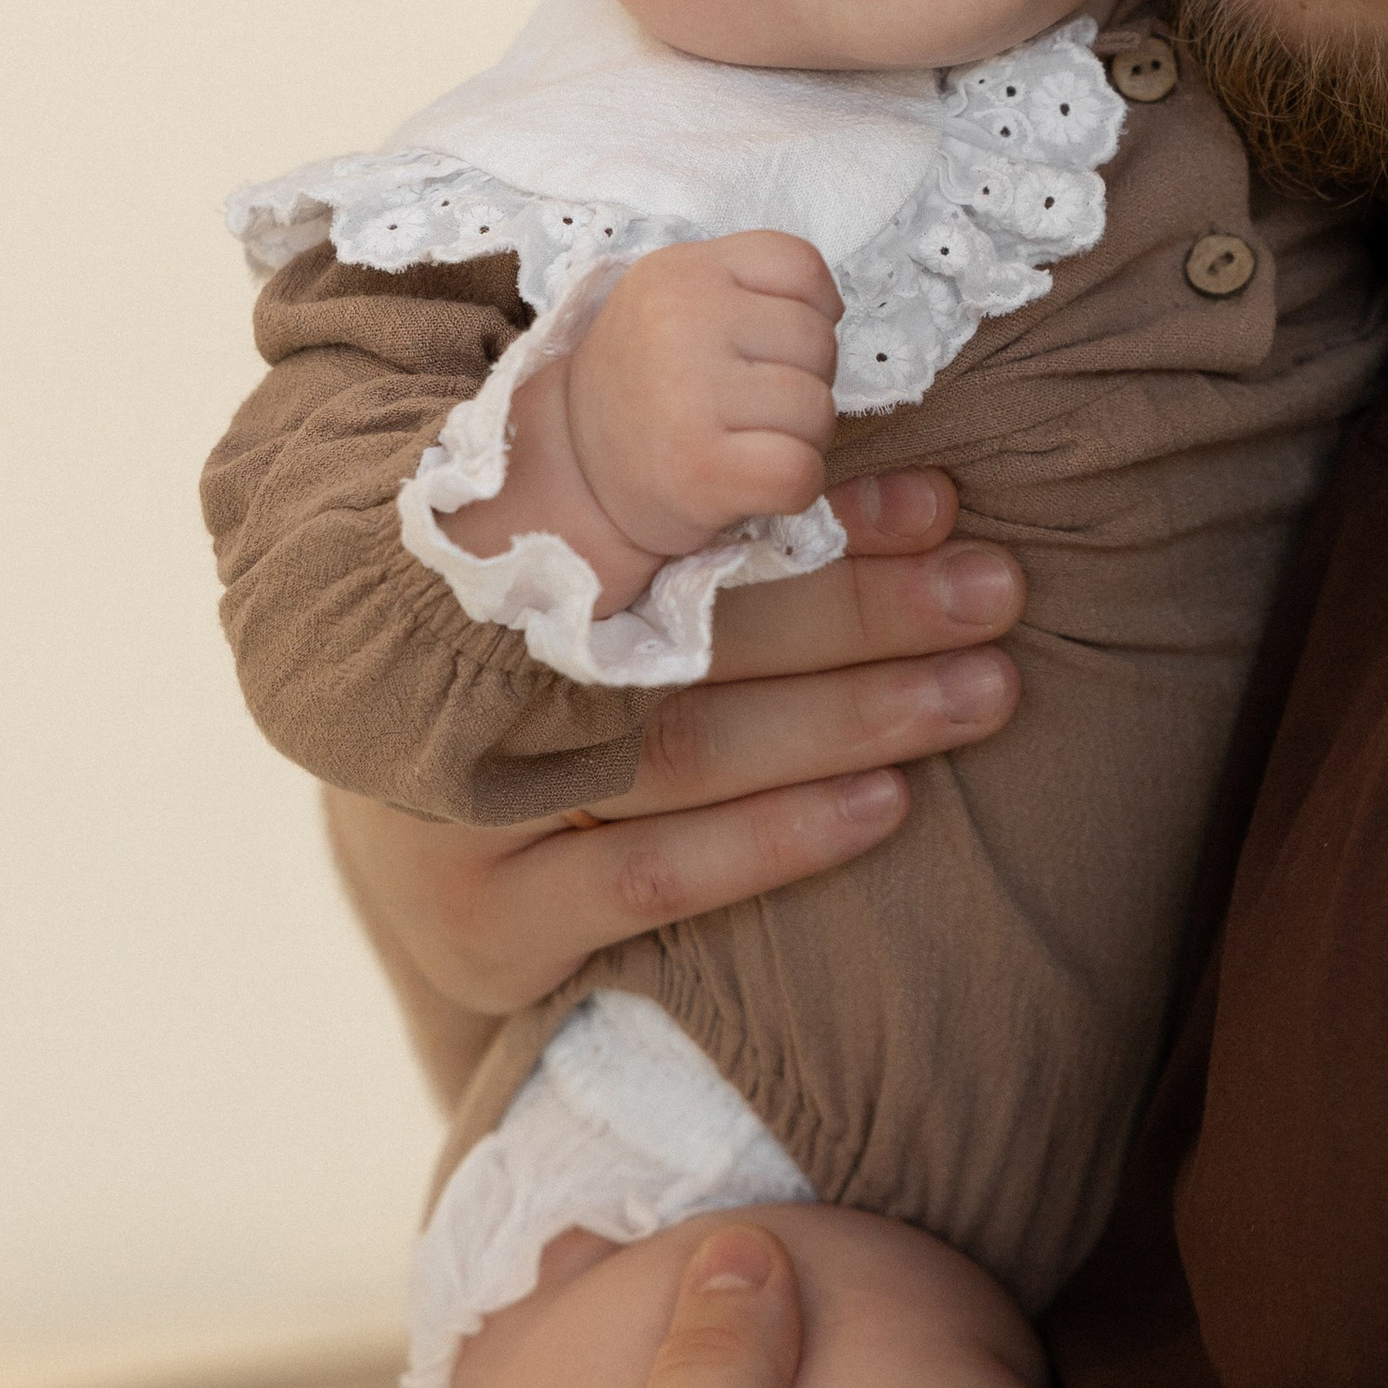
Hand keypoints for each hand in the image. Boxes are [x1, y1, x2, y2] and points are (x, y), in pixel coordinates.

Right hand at [322, 467, 1023, 1041]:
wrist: (391, 850)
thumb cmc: (520, 684)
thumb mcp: (563, 585)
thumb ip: (666, 529)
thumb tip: (878, 467)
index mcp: (497, 564)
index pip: (676, 527)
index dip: (817, 514)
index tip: (940, 499)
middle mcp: (473, 675)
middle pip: (695, 633)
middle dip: (864, 608)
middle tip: (996, 590)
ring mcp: (471, 803)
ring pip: (689, 750)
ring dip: (851, 718)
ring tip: (981, 690)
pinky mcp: (490, 920)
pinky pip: (653, 875)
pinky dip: (775, 837)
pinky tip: (886, 805)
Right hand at [567, 231, 842, 560]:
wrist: (576, 474)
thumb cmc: (649, 387)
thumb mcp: (679, 304)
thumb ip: (749, 290)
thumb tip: (832, 313)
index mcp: (680, 271)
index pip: (801, 265)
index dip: (809, 311)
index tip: (768, 347)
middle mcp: (682, 320)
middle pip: (818, 343)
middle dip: (804, 381)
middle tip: (748, 407)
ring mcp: (689, 394)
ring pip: (818, 410)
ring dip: (800, 438)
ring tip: (744, 443)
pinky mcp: (700, 468)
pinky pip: (802, 472)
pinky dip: (795, 486)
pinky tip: (752, 482)